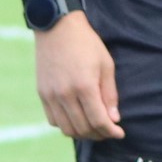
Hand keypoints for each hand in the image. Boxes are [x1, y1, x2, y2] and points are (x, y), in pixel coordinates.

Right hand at [35, 11, 123, 139]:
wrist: (57, 27)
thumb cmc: (86, 43)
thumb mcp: (106, 65)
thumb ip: (110, 94)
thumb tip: (114, 119)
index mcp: (84, 86)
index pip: (99, 121)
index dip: (111, 132)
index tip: (119, 133)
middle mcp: (65, 94)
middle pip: (83, 128)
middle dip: (99, 134)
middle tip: (108, 130)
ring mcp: (51, 95)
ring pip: (66, 129)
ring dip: (82, 133)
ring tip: (94, 127)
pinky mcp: (42, 93)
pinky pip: (53, 120)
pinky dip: (66, 125)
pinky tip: (77, 118)